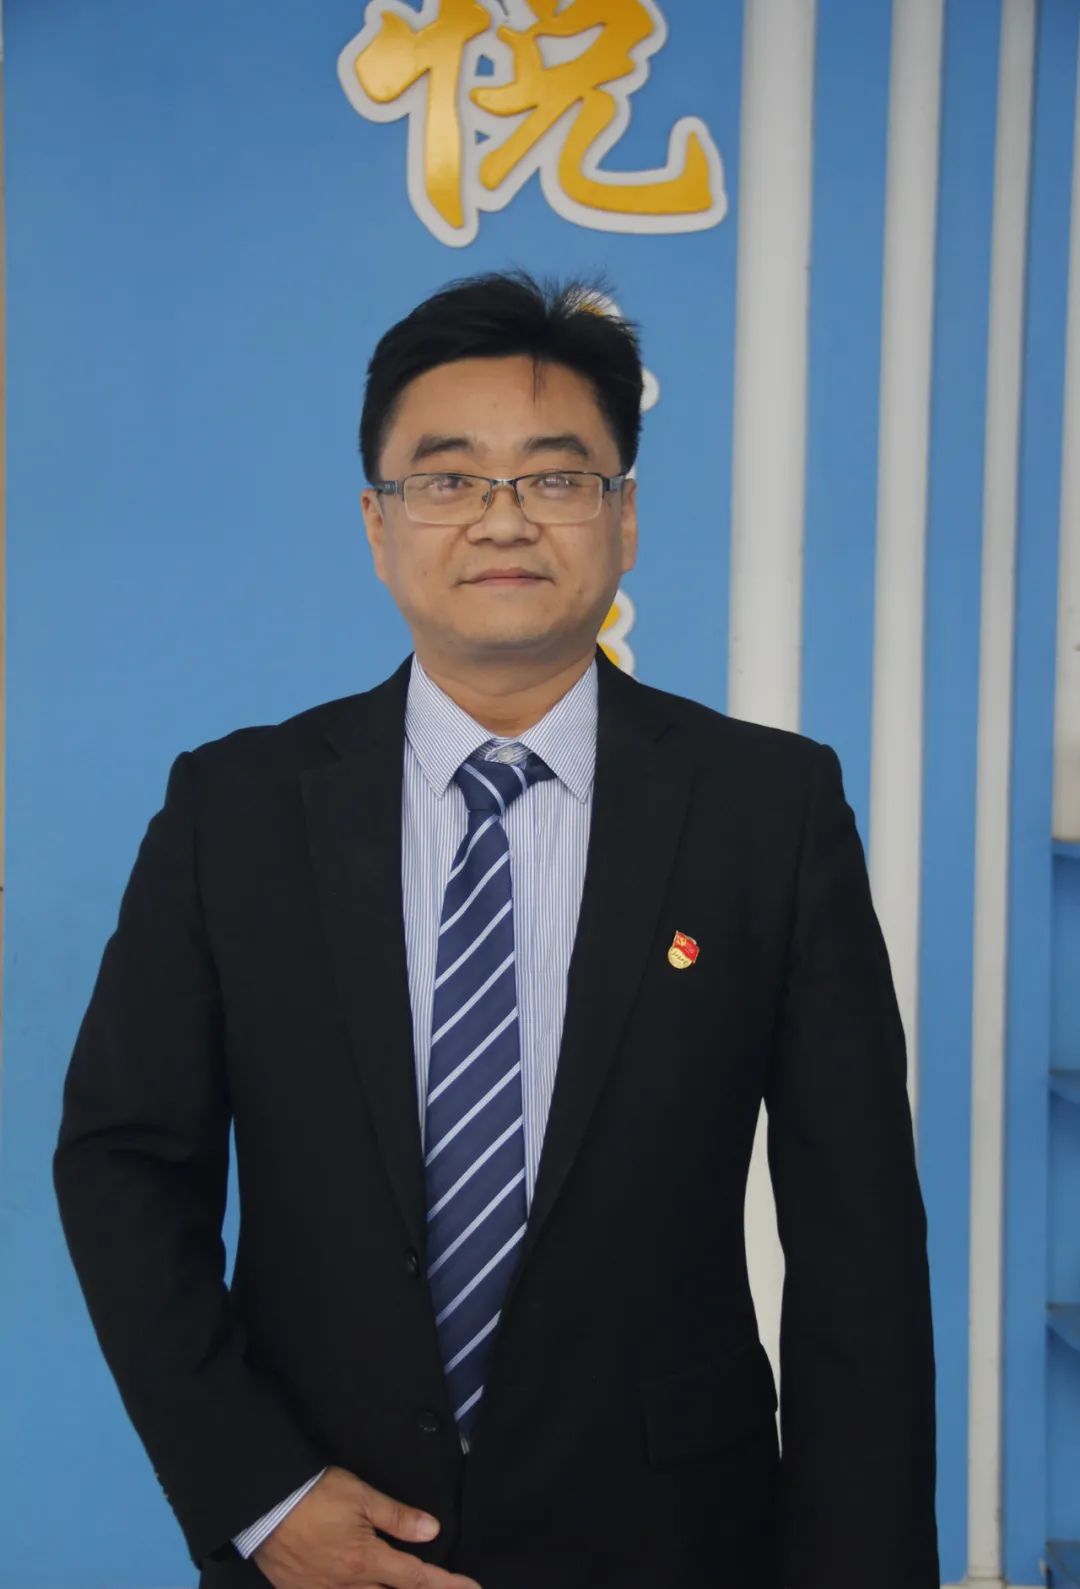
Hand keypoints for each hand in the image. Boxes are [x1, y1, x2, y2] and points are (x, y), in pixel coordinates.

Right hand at [252, 1465, 481, 1588]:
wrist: (262, 1505)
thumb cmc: (314, 1494)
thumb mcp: (360, 1496)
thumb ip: (397, 1517)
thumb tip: (432, 1531)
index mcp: (365, 1561)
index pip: (416, 1580)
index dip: (446, 1586)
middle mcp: (347, 1586)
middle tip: (442, 1588)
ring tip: (405, 1588)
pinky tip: (365, 1588)